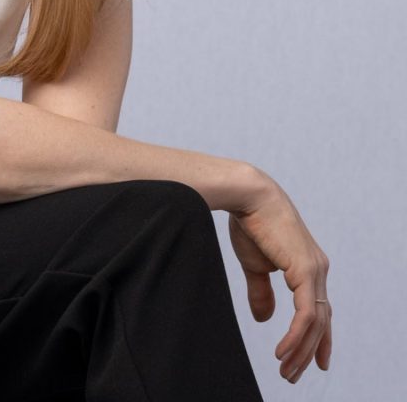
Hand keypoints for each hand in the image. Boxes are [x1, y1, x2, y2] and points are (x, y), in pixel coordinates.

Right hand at [228, 172, 331, 383]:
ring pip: (315, 322)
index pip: (319, 309)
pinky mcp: (305, 272)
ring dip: (301, 350)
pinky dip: (297, 336)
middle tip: (293, 374)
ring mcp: (315, 271)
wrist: (248, 195)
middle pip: (321, 321)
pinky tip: (283, 350)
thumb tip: (264, 318)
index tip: (315, 362)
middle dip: (309, 351)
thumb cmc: (250, 223)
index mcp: (308, 266)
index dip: (318, 337)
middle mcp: (318, 270)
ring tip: (287, 369)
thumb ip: (261, 291)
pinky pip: (307, 314)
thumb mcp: (255, 264)